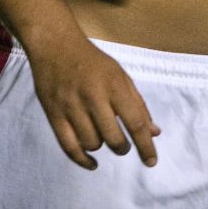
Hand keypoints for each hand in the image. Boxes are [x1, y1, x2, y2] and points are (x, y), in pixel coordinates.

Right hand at [28, 36, 161, 168]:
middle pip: (113, 138)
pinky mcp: (54, 115)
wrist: (55, 45)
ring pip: (92, 144)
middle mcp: (93, 97)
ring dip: (101, 146)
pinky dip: (82, 160)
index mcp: (114, 86)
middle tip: (122, 145)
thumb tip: (154, 132)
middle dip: (122, 147)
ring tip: (100, 135)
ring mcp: (71, 107)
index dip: (146, 146)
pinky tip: (91, 162)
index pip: (135, 123)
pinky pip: (69, 147)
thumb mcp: (120, 75)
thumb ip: (138, 104)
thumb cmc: (92, 61)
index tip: (151, 161)